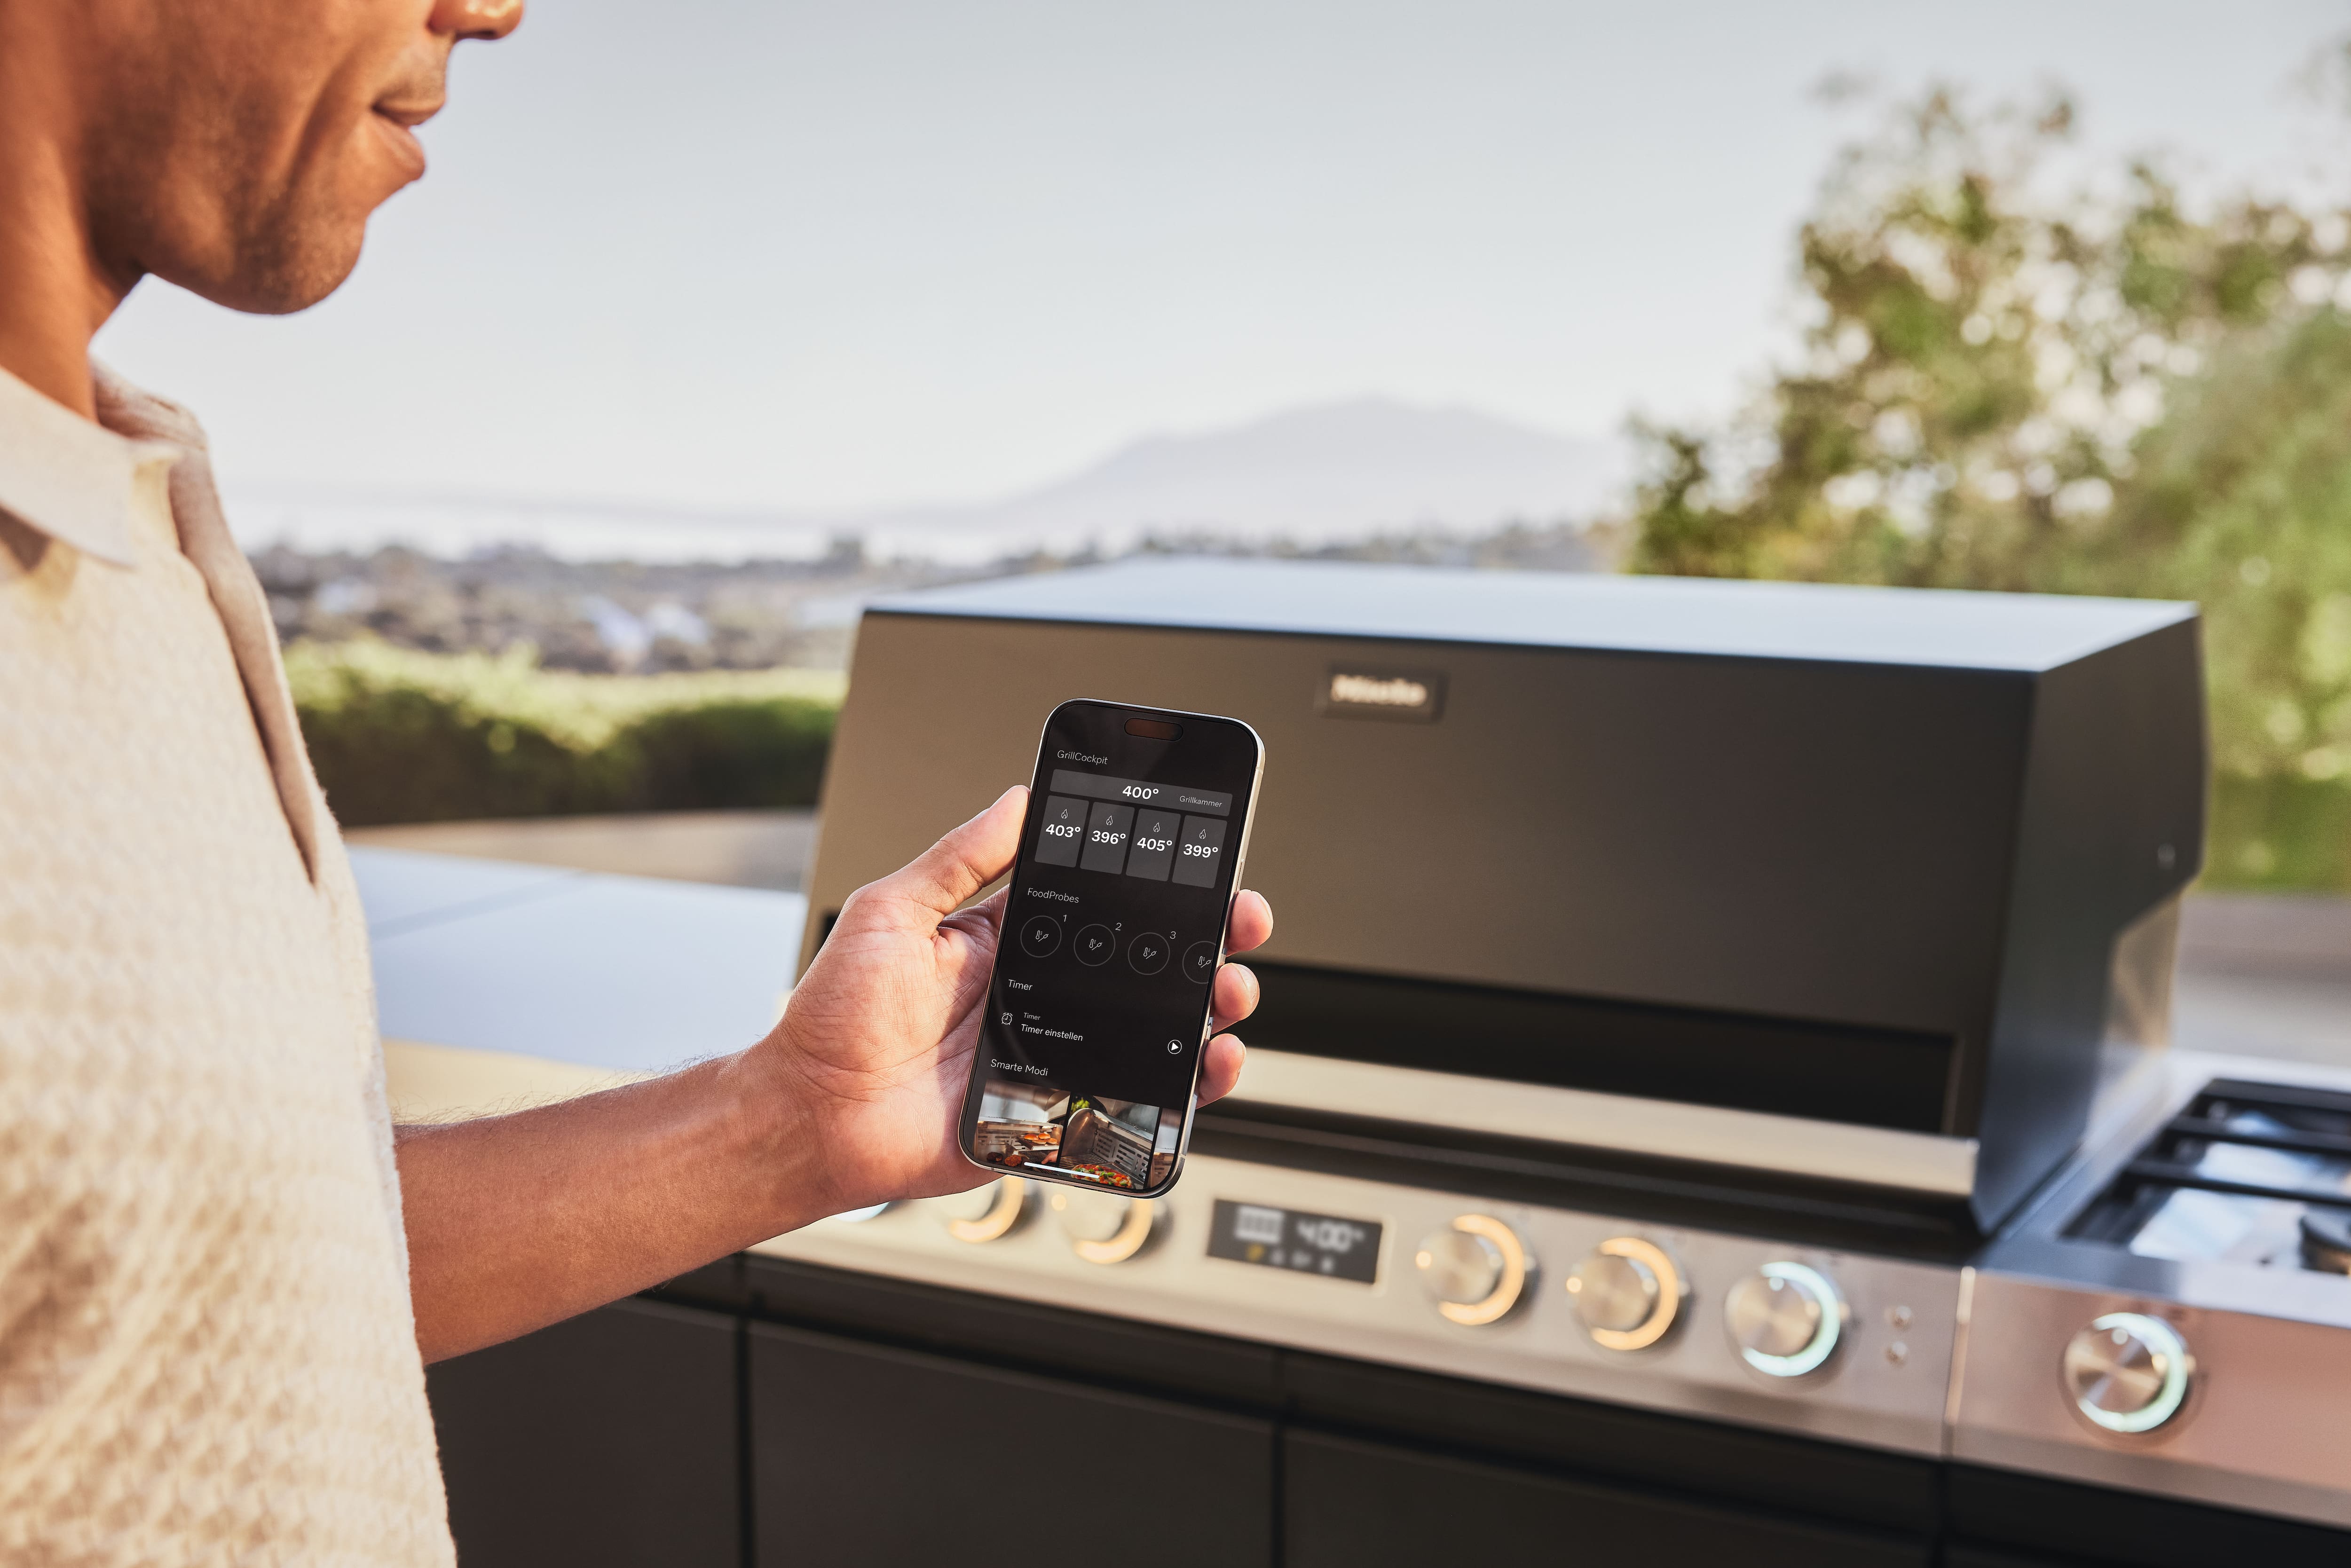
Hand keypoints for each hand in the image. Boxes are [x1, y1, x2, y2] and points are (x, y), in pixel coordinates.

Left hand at [755, 785, 1272, 1216]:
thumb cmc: (833, 1020)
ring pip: (1156, 1029)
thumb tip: (1015, 798)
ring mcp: (1055, 1053)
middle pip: (1146, 963)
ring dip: (1210, 1006)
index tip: (1197, 860)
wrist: (814, 1116)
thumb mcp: (891, 912)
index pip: (1100, 903)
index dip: (1153, 884)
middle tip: (1238, 923)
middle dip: (1206, 940)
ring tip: (1230, 989)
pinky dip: (1187, 1084)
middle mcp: (1040, 996)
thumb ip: (959, 859)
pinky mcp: (1058, 1111)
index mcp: (1006, 943)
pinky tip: (1210, 1060)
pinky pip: (1139, 1097)